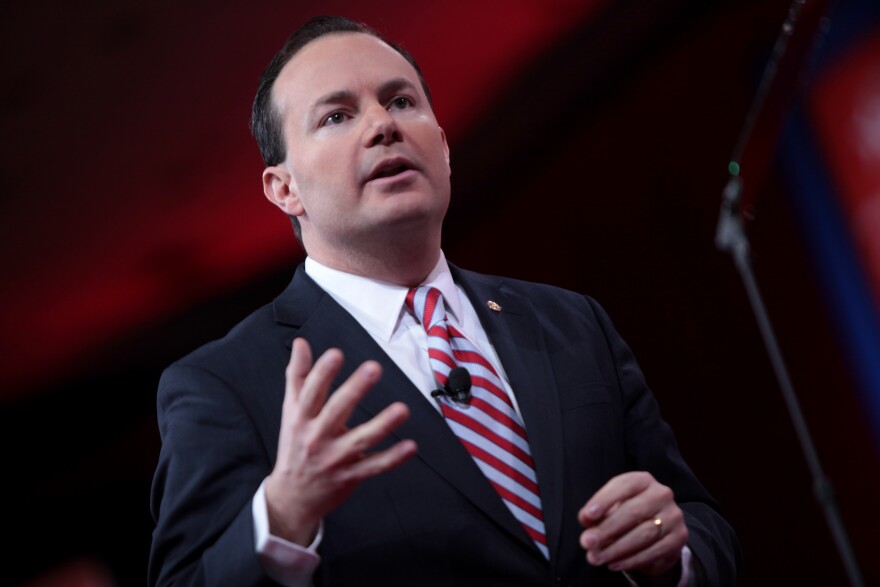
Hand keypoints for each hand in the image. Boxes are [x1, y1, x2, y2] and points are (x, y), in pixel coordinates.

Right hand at [265, 338, 416, 544]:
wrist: (291, 498)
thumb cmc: (295, 446)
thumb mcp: (291, 411)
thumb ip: (298, 376)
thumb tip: (301, 344)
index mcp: (301, 418)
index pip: (311, 392)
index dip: (322, 373)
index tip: (336, 354)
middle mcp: (316, 437)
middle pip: (336, 411)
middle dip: (355, 389)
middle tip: (374, 368)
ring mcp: (334, 459)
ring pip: (360, 440)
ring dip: (382, 425)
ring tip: (402, 409)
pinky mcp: (350, 476)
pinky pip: (374, 466)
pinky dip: (392, 458)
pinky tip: (411, 446)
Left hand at [578, 472, 687, 577]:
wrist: (658, 527)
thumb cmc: (626, 512)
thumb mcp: (610, 507)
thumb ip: (596, 512)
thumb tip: (585, 519)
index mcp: (642, 480)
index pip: (623, 486)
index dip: (604, 500)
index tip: (587, 516)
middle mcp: (661, 494)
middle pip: (633, 512)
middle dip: (607, 530)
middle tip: (587, 543)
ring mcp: (673, 516)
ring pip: (644, 534)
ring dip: (616, 549)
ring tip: (596, 557)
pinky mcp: (678, 537)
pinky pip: (654, 551)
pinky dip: (631, 560)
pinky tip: (614, 564)